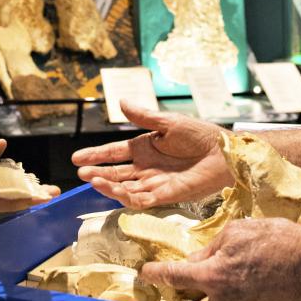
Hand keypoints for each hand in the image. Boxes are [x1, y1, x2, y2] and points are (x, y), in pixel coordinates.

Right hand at [70, 99, 230, 207]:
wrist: (224, 154)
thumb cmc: (201, 135)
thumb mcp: (168, 123)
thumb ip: (143, 116)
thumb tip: (120, 101)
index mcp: (145, 147)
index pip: (114, 152)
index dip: (96, 155)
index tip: (76, 157)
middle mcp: (145, 166)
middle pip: (115, 172)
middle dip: (97, 172)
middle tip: (81, 172)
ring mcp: (153, 182)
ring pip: (123, 187)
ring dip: (107, 185)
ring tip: (91, 179)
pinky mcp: (164, 196)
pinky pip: (139, 199)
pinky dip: (124, 197)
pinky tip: (113, 190)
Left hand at [140, 219, 300, 300]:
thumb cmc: (277, 241)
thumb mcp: (237, 232)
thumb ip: (210, 247)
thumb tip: (196, 259)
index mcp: (213, 275)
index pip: (174, 277)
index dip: (156, 274)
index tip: (145, 274)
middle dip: (195, 293)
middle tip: (201, 278)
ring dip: (216, 300)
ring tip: (231, 281)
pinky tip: (249, 287)